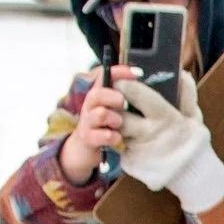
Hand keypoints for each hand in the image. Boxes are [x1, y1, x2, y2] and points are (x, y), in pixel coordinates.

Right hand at [59, 64, 133, 185]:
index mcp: (99, 95)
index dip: (118, 72)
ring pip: (99, 114)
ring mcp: (87, 122)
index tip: (136, 73)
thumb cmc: (105, 127)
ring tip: (119, 123)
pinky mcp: (87, 138)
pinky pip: (97, 135)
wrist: (85, 151)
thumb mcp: (115, 110)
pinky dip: (110, 136)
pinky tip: (118, 138)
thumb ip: (124, 96)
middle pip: (96, 94)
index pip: (104, 76)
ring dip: (113, 118)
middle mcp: (90, 106)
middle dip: (112, 96)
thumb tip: (139, 79)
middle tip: (123, 102)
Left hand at [120, 72, 223, 212]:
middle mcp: (150, 133)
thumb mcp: (194, 116)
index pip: (138, 95)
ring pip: (118, 130)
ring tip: (129, 123)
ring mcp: (139, 149)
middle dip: (116, 108)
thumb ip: (187, 94)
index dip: (125, 85)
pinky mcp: (132, 162)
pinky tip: (134, 140)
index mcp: (166, 117)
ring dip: (118, 125)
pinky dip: (123, 141)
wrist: (192, 174)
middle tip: (118, 103)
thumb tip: (182, 74)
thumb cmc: (192, 140)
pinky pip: (120, 146)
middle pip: (120, 114)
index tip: (120, 81)